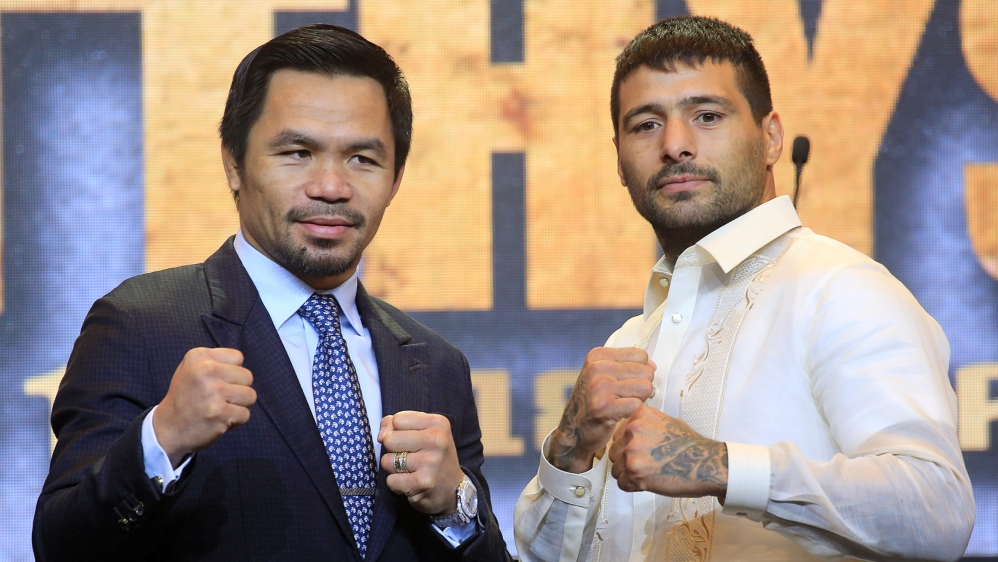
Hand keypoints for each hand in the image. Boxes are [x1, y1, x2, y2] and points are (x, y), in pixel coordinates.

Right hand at [153, 348, 256, 467]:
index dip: (231, 373)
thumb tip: (243, 366)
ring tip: (220, 408)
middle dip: (238, 389)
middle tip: (218, 399)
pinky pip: (245, 414)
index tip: (215, 382)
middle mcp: (205, 370)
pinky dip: (236, 421)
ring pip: (250, 396)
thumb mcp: (191, 369)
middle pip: (247, 377)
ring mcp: (213, 392)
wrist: (167, 429)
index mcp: (198, 356)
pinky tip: (219, 420)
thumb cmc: (186, 398)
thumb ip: (216, 362)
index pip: (238, 357)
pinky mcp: (220, 413)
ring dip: (239, 406)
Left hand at [378, 411, 464, 515]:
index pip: (397, 419)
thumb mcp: (423, 433)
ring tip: (411, 471)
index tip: (411, 441)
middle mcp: (437, 439)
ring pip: (387, 460)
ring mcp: (431, 461)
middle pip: (389, 439)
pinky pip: (391, 480)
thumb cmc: (433, 457)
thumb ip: (396, 425)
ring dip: (394, 469)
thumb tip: (381, 435)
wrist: (453, 490)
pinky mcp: (423, 482)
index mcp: (438, 423)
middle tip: (411, 458)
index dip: (397, 431)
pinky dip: (396, 484)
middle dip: (393, 451)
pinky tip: (411, 484)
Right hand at [546, 347, 655, 472]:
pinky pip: (637, 405)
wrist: (574, 428)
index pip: (641, 356)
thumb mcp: (602, 374)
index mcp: (598, 356)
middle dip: (641, 386)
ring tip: (622, 404)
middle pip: (646, 372)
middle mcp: (597, 367)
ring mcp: (600, 387)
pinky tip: (618, 414)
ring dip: (638, 399)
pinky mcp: (604, 407)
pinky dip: (632, 412)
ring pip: (645, 388)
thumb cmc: (593, 400)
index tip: (625, 382)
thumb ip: (627, 365)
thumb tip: (652, 366)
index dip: (640, 371)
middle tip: (624, 396)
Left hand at [608, 406, 726, 499]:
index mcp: (639, 415)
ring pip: (616, 469)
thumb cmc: (691, 445)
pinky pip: (622, 484)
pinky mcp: (634, 471)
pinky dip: (633, 487)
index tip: (641, 453)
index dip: (628, 447)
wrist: (706, 463)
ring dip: (629, 476)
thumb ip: (648, 425)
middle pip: (614, 452)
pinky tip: (649, 483)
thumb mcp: (669, 422)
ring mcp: (632, 451)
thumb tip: (635, 432)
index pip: (619, 434)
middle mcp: (632, 430)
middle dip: (625, 462)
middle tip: (645, 467)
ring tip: (648, 476)